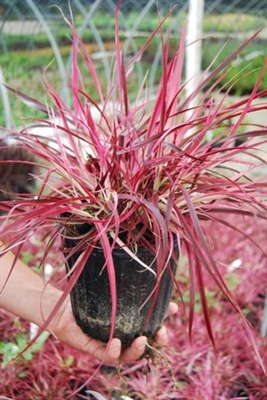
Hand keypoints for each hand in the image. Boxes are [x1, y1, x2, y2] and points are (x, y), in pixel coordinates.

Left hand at [50, 298, 177, 363]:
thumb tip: (149, 273)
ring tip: (142, 339)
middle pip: (146, 345)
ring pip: (128, 355)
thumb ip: (130, 287)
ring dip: (138, 350)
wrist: (64, 305)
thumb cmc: (91, 296)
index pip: (153, 327)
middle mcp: (122, 337)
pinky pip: (106, 355)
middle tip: (161, 332)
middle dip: (158, 341)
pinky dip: (114, 351)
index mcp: (130, 325)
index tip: (172, 308)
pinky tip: (116, 341)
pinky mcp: (94, 349)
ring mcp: (109, 344)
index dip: (165, 317)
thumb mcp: (114, 290)